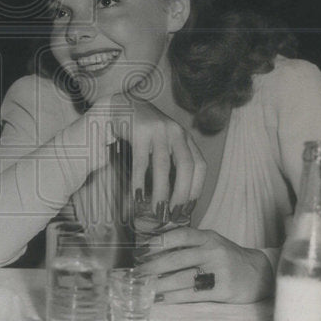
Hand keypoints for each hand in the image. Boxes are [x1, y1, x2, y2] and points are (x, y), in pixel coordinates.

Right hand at [98, 93, 205, 208]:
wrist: (121, 105)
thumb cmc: (143, 131)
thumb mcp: (163, 143)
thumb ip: (170, 162)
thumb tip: (172, 198)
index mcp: (185, 137)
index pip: (200, 165)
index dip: (196, 188)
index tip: (187, 208)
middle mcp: (176, 132)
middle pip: (186, 166)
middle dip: (181, 194)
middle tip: (173, 214)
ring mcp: (158, 130)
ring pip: (163, 166)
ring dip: (161, 192)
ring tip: (157, 210)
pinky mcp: (140, 131)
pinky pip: (141, 161)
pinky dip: (139, 181)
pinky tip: (137, 196)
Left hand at [135, 226, 272, 302]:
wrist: (258, 274)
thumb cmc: (227, 258)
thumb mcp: (211, 243)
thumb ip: (189, 244)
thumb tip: (154, 249)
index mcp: (208, 237)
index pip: (180, 235)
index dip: (159, 243)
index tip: (142, 251)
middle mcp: (213, 251)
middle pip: (177, 259)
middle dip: (153, 267)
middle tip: (137, 273)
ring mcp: (219, 271)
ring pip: (183, 278)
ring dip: (161, 284)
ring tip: (145, 288)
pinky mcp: (223, 289)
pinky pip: (193, 294)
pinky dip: (175, 297)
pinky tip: (162, 299)